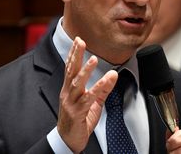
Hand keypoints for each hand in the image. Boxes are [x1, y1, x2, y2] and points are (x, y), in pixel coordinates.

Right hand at [57, 37, 117, 152]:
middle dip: (75, 55)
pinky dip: (97, 88)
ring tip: (93, 59)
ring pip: (77, 84)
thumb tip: (113, 74)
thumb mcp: (93, 102)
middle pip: (70, 71)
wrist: (68, 141)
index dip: (73, 54)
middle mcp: (67, 94)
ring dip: (85, 70)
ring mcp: (71, 103)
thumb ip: (103, 88)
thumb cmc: (78, 121)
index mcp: (69, 90)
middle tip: (80, 41)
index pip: (70, 68)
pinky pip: (88, 99)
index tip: (78, 40)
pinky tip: (105, 80)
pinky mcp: (76, 113)